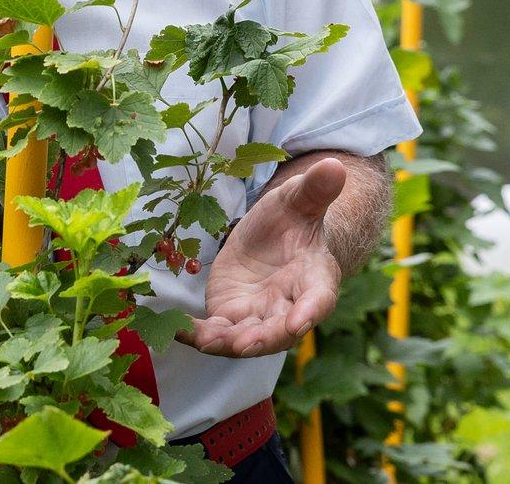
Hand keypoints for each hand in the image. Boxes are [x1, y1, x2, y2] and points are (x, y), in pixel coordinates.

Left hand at [181, 157, 347, 358]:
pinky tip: (174, 328)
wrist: (272, 237)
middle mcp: (289, 307)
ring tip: (205, 342)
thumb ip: (315, 189)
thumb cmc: (292, 219)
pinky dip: (196, 334)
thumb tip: (334, 165)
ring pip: (245, 338)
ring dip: (226, 343)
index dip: (309, 312)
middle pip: (279, 331)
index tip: (298, 323)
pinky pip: (214, 332)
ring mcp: (258, 317)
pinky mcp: (230, 317)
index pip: (317, 300)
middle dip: (262, 339)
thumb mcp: (299, 200)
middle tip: (243, 344)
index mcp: (314, 279)